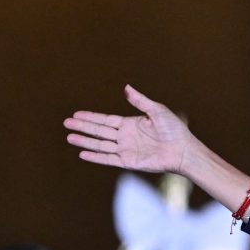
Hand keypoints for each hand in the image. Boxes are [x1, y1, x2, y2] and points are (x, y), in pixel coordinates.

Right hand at [64, 85, 193, 174]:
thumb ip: (140, 101)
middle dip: (83, 127)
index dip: (91, 117)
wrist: (184, 151)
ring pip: (100, 144)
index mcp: (131, 124)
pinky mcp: (129, 162)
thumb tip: (126, 87)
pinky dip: (96, 157)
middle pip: (99, 131)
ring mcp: (126, 150)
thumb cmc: (175, 130)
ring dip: (85, 141)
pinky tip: (82, 153)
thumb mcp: (157, 111)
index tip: (76, 114)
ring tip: (69, 137)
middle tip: (66, 123)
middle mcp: (126, 137)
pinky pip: (108, 159)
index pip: (106, 120)